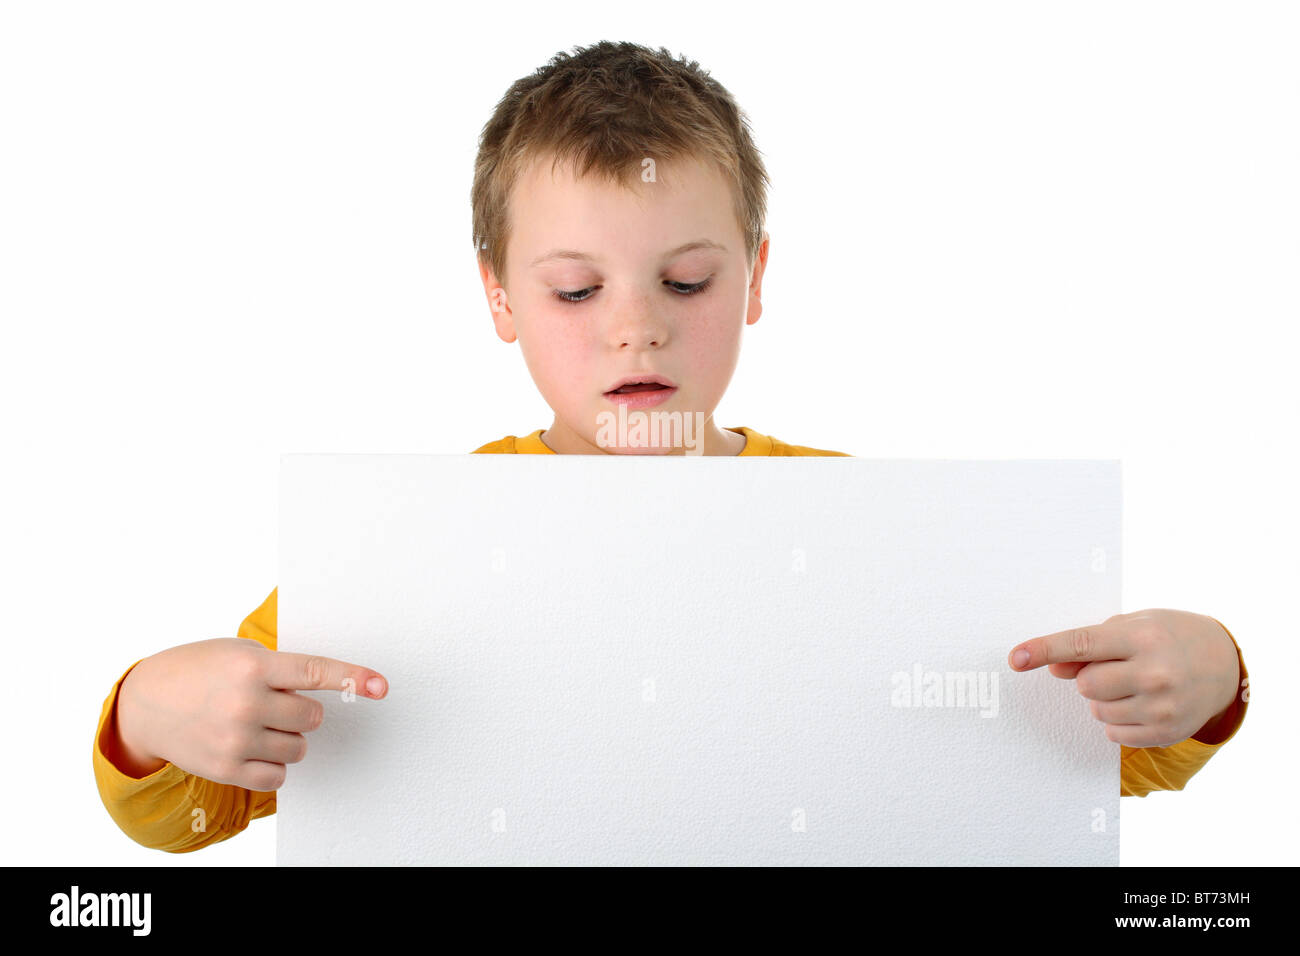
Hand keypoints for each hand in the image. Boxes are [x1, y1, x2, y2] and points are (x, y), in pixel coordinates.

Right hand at [114, 638, 387, 790]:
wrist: (145, 703)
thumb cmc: (200, 671)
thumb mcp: (238, 653)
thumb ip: (280, 669)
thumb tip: (331, 687)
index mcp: (253, 666)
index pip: (315, 672)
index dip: (352, 678)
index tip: (381, 686)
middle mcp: (245, 702)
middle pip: (313, 717)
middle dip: (299, 711)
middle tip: (271, 702)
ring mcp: (235, 739)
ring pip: (299, 748)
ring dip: (287, 738)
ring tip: (256, 723)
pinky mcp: (226, 769)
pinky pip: (278, 776)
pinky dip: (273, 764)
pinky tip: (251, 748)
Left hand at [1007, 609, 1240, 747]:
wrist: (1224, 664)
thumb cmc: (1168, 637)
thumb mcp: (1132, 626)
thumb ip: (1090, 645)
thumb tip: (1054, 668)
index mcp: (1142, 637)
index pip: (1082, 643)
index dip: (1044, 650)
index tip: (1015, 657)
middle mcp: (1154, 672)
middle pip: (1086, 684)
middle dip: (1090, 677)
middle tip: (1116, 667)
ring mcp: (1162, 707)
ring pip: (1097, 711)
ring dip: (1103, 699)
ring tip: (1134, 684)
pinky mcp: (1167, 733)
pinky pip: (1113, 733)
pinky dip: (1117, 720)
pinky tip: (1141, 704)